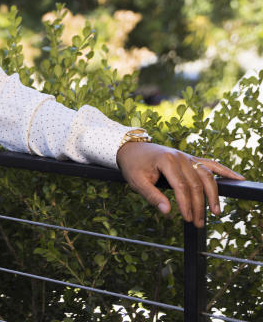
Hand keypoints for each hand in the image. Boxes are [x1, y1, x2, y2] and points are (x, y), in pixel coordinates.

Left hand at [117, 141, 245, 227]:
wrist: (132, 148)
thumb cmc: (133, 166)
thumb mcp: (136, 182)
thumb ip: (152, 196)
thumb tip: (167, 212)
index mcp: (167, 161)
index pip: (181, 186)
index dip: (186, 204)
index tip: (188, 219)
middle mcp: (181, 157)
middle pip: (196, 184)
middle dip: (199, 205)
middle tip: (199, 223)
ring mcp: (188, 157)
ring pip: (207, 176)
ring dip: (213, 195)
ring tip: (216, 212)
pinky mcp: (191, 158)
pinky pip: (211, 164)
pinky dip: (225, 171)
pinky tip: (238, 179)